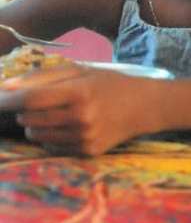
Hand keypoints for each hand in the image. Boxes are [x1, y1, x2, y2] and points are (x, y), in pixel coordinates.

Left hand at [0, 64, 145, 155]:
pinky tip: (68, 126)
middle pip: (28, 119)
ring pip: (35, 136)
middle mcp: (81, 118)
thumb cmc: (110, 83)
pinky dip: (50, 136)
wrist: (145, 107)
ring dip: (35, 125)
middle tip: (41, 101)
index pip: (29, 99)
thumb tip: (6, 88)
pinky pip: (51, 146)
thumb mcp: (82, 70)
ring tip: (56, 114)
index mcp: (79, 92)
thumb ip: (43, 76)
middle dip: (25, 111)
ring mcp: (84, 138)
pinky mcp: (86, 152)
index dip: (6, 100)